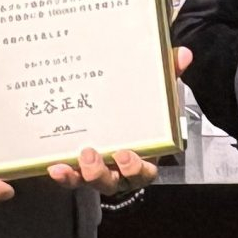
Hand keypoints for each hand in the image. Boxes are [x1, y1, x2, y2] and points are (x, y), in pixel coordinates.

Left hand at [47, 47, 192, 193]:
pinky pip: (71, 177)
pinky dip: (64, 175)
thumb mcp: (158, 98)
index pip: (143, 172)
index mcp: (143, 159)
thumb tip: (183, 56)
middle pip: (112, 182)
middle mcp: (119, 171)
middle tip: (91, 154)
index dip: (135, 169)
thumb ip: (170, 77)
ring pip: (89, 181)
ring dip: (79, 174)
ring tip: (73, 157)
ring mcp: (97, 171)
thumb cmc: (143, 113)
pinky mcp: (77, 168)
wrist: (119, 112)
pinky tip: (53, 167)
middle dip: (101, 172)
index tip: (127, 155)